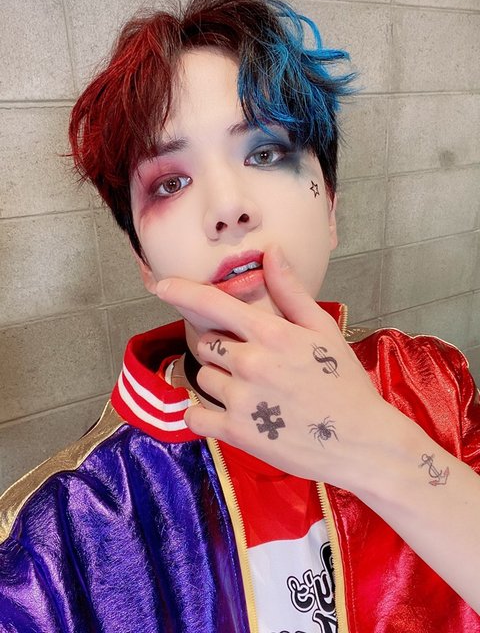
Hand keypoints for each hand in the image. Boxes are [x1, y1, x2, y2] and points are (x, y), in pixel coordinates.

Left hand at [155, 246, 408, 489]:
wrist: (361, 441)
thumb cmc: (344, 383)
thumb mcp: (324, 330)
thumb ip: (292, 292)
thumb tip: (271, 253)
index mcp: (271, 334)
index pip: (215, 304)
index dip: (182, 292)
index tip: (160, 286)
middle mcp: (250, 363)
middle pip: (207, 345)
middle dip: (221, 349)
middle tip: (251, 365)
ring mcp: (241, 400)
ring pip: (203, 379)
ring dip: (217, 382)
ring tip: (252, 394)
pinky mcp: (237, 433)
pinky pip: (195, 417)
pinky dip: (199, 414)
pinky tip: (220, 414)